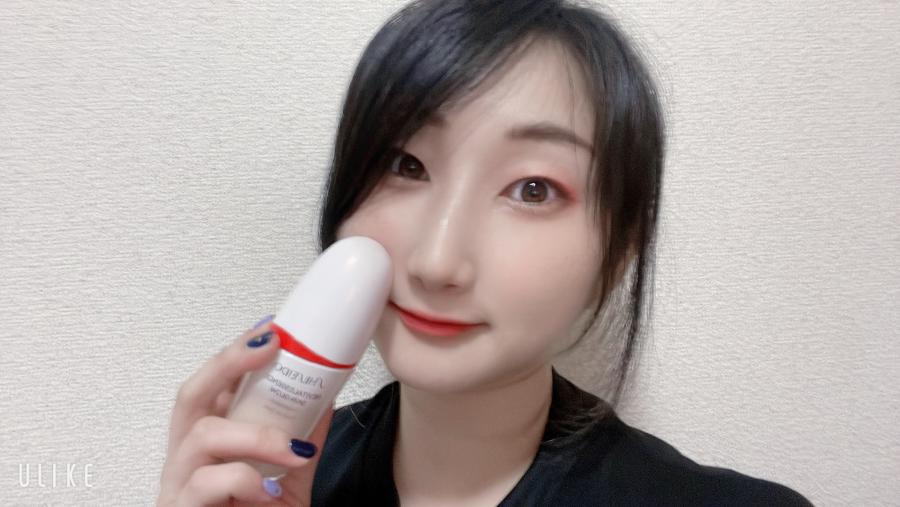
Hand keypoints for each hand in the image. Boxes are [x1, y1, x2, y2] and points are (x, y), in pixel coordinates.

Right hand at [157, 318, 333, 505]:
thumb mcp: (288, 477)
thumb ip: (301, 437)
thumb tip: (329, 394)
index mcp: (208, 441)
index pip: (213, 385)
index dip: (237, 353)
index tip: (271, 328)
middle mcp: (185, 458)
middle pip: (190, 394)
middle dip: (228, 362)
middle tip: (269, 346)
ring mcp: (178, 486)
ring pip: (202, 436)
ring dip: (255, 435)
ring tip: (293, 450)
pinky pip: (207, 485)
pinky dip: (245, 481)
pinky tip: (269, 494)